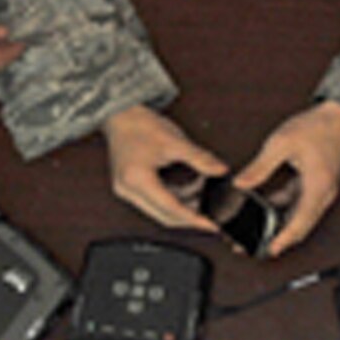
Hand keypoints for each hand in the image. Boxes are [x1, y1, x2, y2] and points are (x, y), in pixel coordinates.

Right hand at [102, 106, 229, 230]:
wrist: (120, 115)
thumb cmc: (140, 124)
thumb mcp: (175, 142)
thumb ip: (200, 159)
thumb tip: (220, 170)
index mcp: (138, 180)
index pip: (171, 209)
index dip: (193, 218)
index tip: (210, 225)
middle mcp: (128, 190)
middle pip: (163, 216)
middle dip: (188, 216)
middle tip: (209, 214)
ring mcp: (126, 190)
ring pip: (159, 211)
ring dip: (181, 206)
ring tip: (200, 193)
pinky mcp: (128, 187)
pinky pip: (153, 202)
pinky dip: (171, 198)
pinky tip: (186, 189)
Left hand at [234, 100, 339, 256]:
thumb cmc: (319, 126)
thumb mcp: (282, 143)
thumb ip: (260, 167)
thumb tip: (242, 184)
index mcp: (318, 187)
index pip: (299, 224)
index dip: (283, 240)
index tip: (269, 250)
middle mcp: (324, 194)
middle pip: (301, 226)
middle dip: (279, 237)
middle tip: (256, 244)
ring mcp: (323, 190)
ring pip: (301, 217)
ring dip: (282, 224)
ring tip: (259, 227)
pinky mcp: (320, 185)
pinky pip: (302, 204)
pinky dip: (286, 208)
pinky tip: (269, 204)